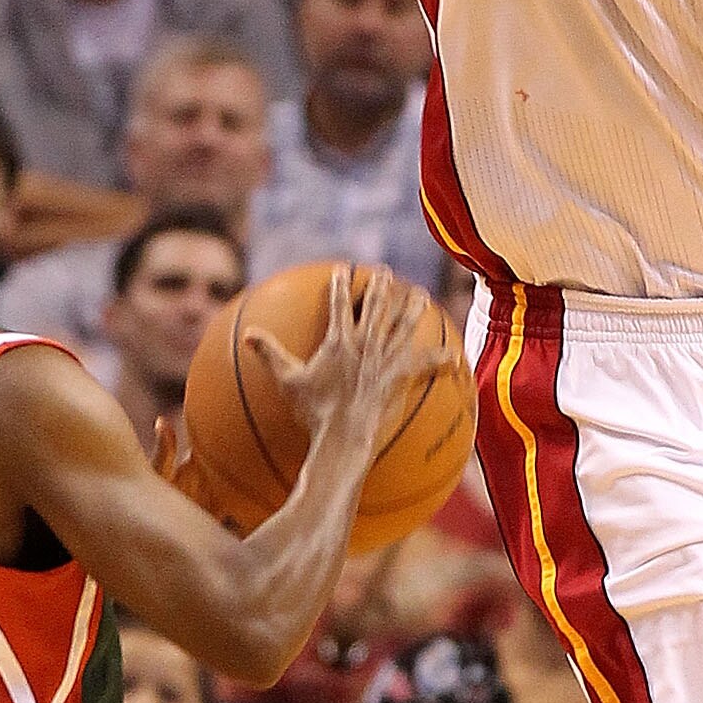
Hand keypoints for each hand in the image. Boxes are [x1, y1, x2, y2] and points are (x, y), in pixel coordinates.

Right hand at [248, 265, 445, 454]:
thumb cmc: (314, 410)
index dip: (342, 285)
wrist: (342, 433)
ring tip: (420, 293)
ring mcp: (385, 359)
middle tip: (386, 272)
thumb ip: (269, 353)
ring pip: (403, 326)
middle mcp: (365, 343)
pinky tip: (455, 355)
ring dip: (412, 308)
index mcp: (339, 340)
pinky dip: (440, 360)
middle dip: (382, 287)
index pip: (340, 305)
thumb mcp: (287, 380)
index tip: (344, 270)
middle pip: (377, 307)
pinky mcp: (400, 377)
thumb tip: (247, 335)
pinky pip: (425, 365)